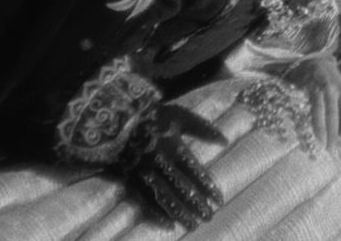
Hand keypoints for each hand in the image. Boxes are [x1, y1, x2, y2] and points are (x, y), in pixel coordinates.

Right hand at [123, 104, 226, 229]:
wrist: (115, 117)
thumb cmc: (152, 115)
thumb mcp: (180, 116)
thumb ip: (203, 129)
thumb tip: (225, 141)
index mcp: (175, 147)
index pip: (196, 173)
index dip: (208, 188)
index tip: (219, 201)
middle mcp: (161, 162)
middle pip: (183, 188)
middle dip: (197, 205)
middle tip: (209, 217)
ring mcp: (145, 173)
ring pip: (165, 198)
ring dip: (180, 213)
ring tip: (193, 226)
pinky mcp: (130, 180)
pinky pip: (144, 200)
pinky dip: (157, 214)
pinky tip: (168, 225)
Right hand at [281, 54, 340, 150]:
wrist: (315, 60)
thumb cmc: (331, 82)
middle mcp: (335, 88)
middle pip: (335, 113)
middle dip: (334, 133)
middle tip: (334, 150)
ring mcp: (320, 86)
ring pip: (321, 111)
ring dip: (322, 130)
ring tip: (323, 145)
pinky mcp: (308, 86)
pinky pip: (312, 107)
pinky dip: (314, 122)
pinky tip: (315, 134)